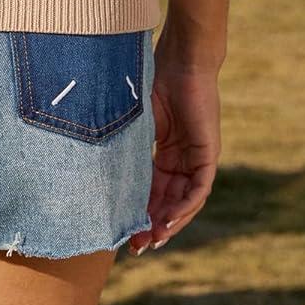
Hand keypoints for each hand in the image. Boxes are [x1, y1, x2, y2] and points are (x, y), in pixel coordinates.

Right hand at [127, 39, 220, 256]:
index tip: (121, 230)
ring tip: (150, 240)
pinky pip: (199, 190)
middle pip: (168, 201)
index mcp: (165, 151)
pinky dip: (185, 207)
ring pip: (185, 201)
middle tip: (133, 246)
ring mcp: (197, 158)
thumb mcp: (136, 120)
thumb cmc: (156, 78)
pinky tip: (169, 222)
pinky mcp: (208, 154)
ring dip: (168, 223)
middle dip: (151, 225)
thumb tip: (96, 165)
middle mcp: (182, 159)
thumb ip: (126, 143)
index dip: (138, 210)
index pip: (151, 189)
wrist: (181, 58)